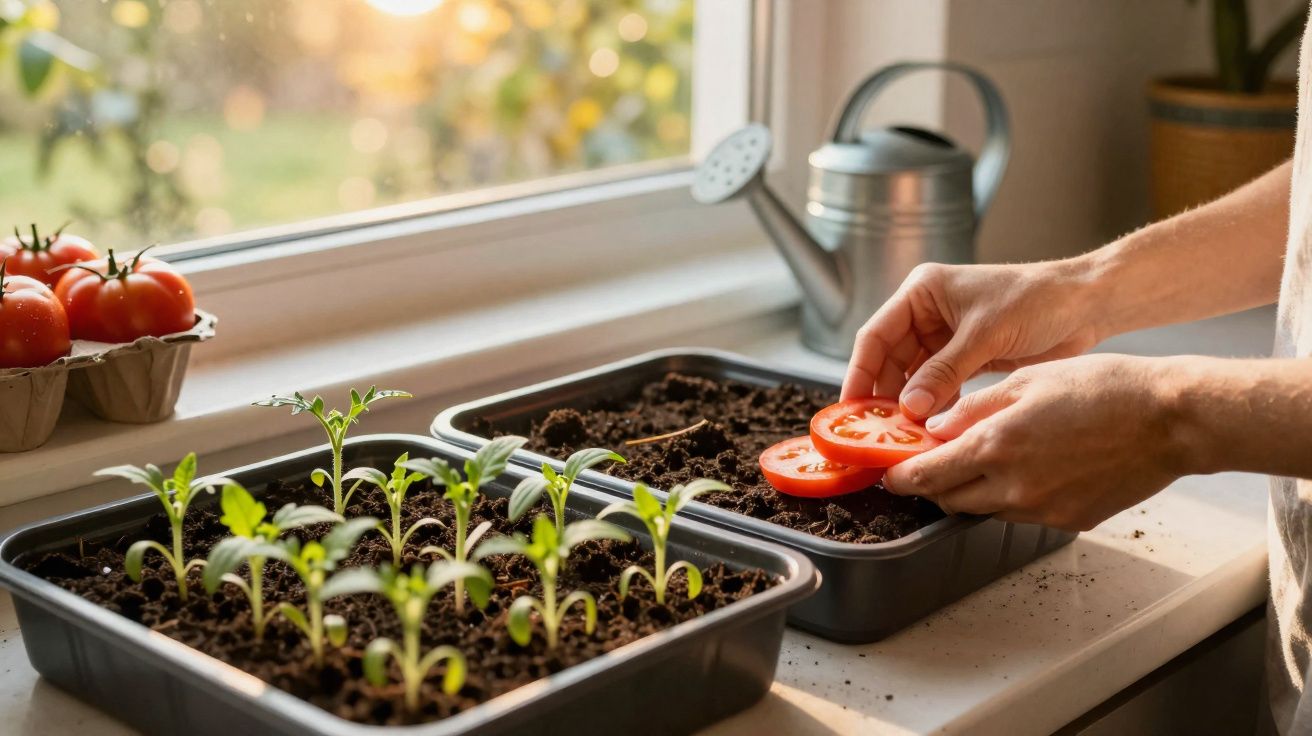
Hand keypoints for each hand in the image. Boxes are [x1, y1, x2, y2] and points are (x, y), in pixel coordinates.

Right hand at [842, 261, 1102, 419]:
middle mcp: (927, 313)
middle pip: (889, 361)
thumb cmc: (1038, 299)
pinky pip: (937, 386)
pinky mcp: (965, 357)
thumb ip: (944, 371)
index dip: (860, 373)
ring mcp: (945, 337)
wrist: (1086, 304)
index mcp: (922, 292)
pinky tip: (932, 428)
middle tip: (879, 432)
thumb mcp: (985, 334)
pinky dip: (934, 406)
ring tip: (904, 435)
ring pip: (912, 378)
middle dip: (885, 396)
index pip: (875, 336)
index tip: (852, 407)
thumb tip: (909, 406)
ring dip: (910, 405)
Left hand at [882, 354, 1188, 530]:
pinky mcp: (1069, 520)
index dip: (902, 477)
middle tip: (930, 464)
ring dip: (973, 489)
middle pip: (950, 500)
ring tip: (985, 459)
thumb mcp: (1026, 381)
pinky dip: (1012, 496)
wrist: (1170, 419)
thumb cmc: (1105, 388)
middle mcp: (1014, 487)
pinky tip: (1030, 468)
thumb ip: (973, 409)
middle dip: (933, 485)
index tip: (890, 473)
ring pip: (985, 509)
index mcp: (996, 446)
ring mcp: (1042, 509)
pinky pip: (1023, 513)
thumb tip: (935, 427)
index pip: (927, 476)